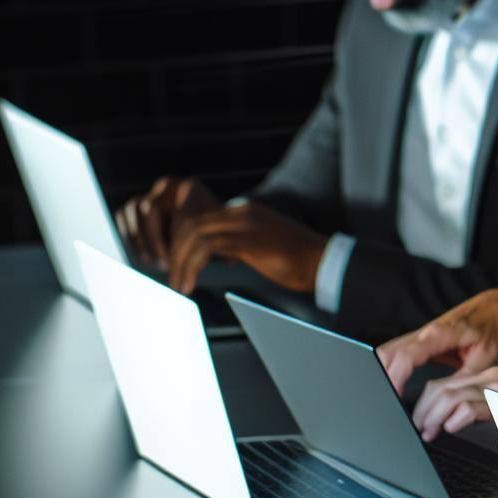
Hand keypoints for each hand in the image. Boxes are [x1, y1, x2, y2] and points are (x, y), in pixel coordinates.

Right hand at [114, 176, 219, 267]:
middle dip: (154, 239)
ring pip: (132, 209)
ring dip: (139, 238)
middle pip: (150, 208)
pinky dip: (128, 234)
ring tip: (150, 262)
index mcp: (190, 187)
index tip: (176, 262)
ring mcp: (150, 192)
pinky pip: (122, 215)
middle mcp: (168, 184)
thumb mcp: (218, 234)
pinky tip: (140, 255)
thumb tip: (229, 261)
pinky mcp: (135, 204)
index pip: (175, 211)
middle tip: (162, 264)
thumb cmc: (214, 231)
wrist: (204, 225)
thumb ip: (218, 243)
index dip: (176, 240)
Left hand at [165, 202, 327, 294]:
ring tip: (178, 285)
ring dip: (180, 262)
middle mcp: (241, 212)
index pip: (201, 220)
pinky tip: (190, 283)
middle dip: (175, 253)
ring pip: (194, 235)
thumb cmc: (301, 261)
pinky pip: (206, 248)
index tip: (179, 267)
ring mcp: (244, 223)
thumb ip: (243, 245)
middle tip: (172, 278)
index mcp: (245, 212)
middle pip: (191, 224)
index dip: (183, 244)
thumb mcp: (265, 247)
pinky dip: (191, 266)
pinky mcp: (248, 239)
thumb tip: (224, 257)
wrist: (325, 261)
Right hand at [375, 288, 497, 395]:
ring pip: (386, 353)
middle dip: (380, 380)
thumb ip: (465, 379)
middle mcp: (424, 332)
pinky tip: (390, 389)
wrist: (496, 308)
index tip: (393, 398)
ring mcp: (419, 335)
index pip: (406, 356)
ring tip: (387, 402)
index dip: (395, 378)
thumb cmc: (494, 329)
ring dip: (381, 376)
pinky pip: (394, 354)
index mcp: (440, 334)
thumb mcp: (487, 358)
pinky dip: (388, 371)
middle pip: (386, 354)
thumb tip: (447, 403)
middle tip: (386, 407)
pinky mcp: (419, 341)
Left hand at [409, 366, 497, 441]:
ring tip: (427, 433)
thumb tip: (463, 423)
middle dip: (422, 410)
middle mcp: (494, 376)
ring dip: (433, 415)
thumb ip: (493, 412)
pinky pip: (476, 404)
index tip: (420, 424)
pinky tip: (452, 428)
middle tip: (417, 431)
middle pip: (442, 387)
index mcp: (493, 377)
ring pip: (452, 394)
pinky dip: (458, 416)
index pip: (446, 385)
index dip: (425, 405)